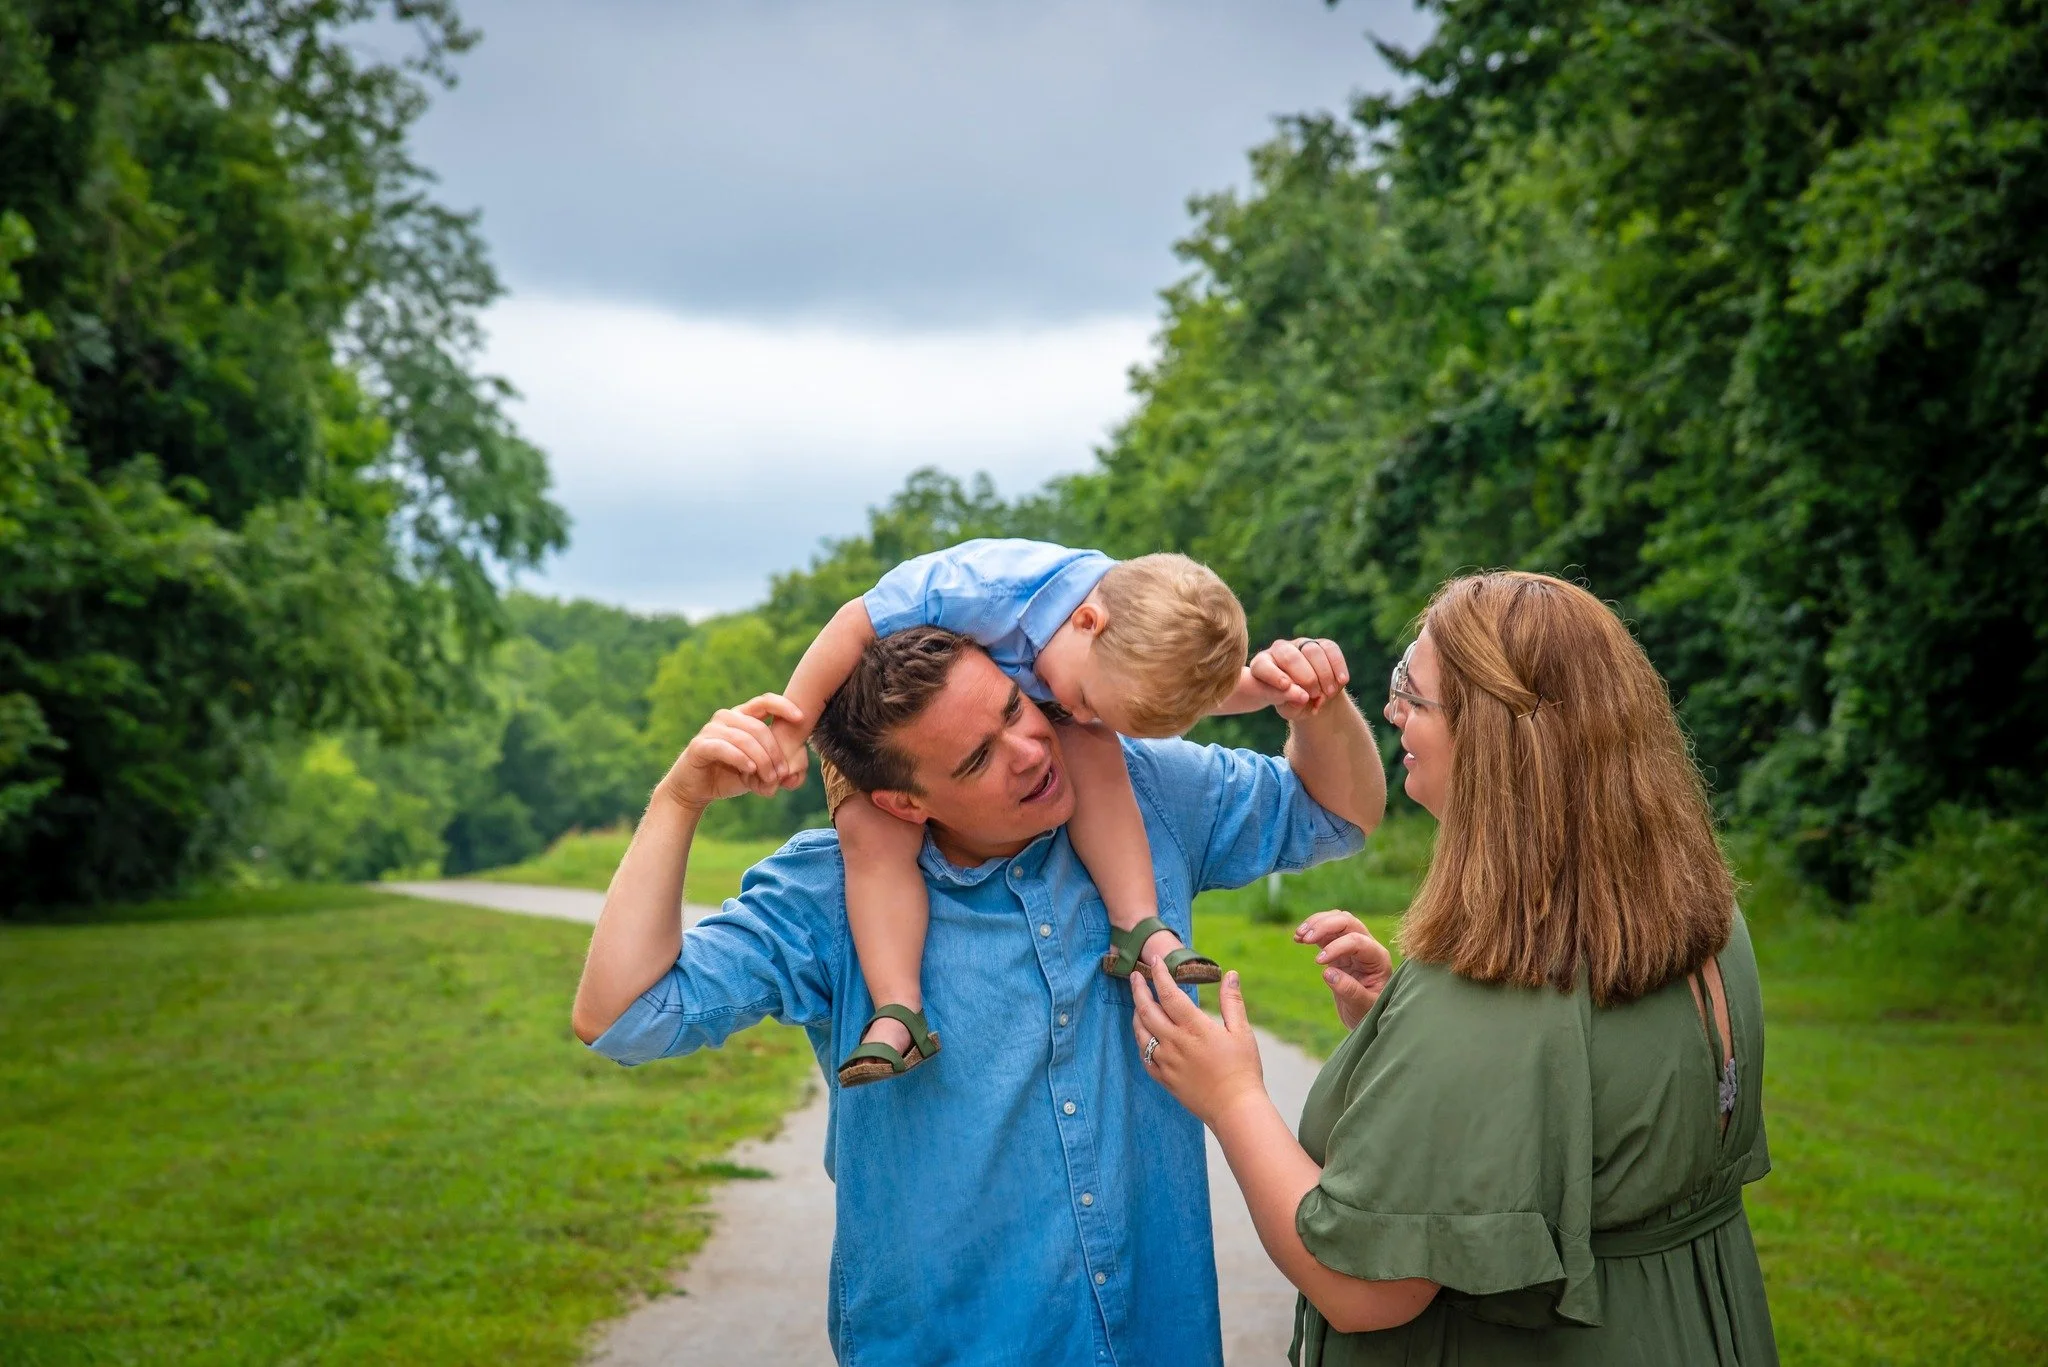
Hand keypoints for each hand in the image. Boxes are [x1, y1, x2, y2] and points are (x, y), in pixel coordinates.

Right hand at [656, 693, 805, 808]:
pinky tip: (749, 771)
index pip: (766, 701)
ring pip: (744, 739)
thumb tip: (794, 775)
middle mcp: (727, 717)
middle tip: (781, 774)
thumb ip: (781, 772)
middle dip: (775, 752)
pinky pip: (724, 748)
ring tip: (769, 779)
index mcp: (744, 716)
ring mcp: (712, 729)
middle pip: (759, 728)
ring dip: (761, 760)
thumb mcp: (761, 773)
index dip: (784, 706)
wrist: (697, 789)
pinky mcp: (700, 745)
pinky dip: (740, 759)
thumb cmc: (732, 775)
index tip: (801, 719)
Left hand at [1130, 962, 1264, 1126]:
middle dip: (1139, 990)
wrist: (1235, 1108)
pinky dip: (1140, 1040)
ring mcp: (1166, 1062)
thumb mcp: (1242, 1032)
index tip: (1155, 962)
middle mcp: (1175, 1043)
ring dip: (1137, 1014)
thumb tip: (1231, 975)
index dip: (1160, 975)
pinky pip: (1144, 1056)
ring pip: (1141, 1033)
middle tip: (1135, 976)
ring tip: (1138, 1002)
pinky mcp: (1164, 1079)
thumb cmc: (1243, 1069)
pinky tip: (1144, 1035)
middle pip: (1147, 1011)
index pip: (1169, 994)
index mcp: (1194, 1028)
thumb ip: (1232, 1002)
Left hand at [1247, 638, 1350, 720]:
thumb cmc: (1294, 704)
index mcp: (1262, 666)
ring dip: (1323, 674)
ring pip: (1311, 651)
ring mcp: (1300, 644)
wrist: (1313, 698)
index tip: (1286, 687)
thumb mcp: (1289, 709)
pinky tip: (1342, 681)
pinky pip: (1330, 649)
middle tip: (1314, 695)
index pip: (1263, 667)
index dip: (1274, 676)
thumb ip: (1291, 703)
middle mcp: (1279, 650)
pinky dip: (1337, 666)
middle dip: (1305, 677)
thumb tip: (1303, 697)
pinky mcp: (1321, 644)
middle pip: (1289, 656)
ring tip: (1328, 693)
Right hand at [1295, 910, 1391, 1030]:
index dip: (1336, 947)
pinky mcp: (1339, 948)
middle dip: (1325, 925)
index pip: (1357, 941)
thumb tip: (1328, 972)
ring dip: (1317, 923)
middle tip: (1304, 937)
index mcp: (1378, 959)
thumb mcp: (1362, 1007)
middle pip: (1348, 922)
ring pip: (1337, 920)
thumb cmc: (1368, 1012)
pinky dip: (1312, 929)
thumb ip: (1350, 990)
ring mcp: (1353, 945)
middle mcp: (1368, 946)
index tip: (1318, 962)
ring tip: (1299, 935)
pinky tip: (1298, 938)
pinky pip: (1327, 930)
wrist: (1365, 1015)